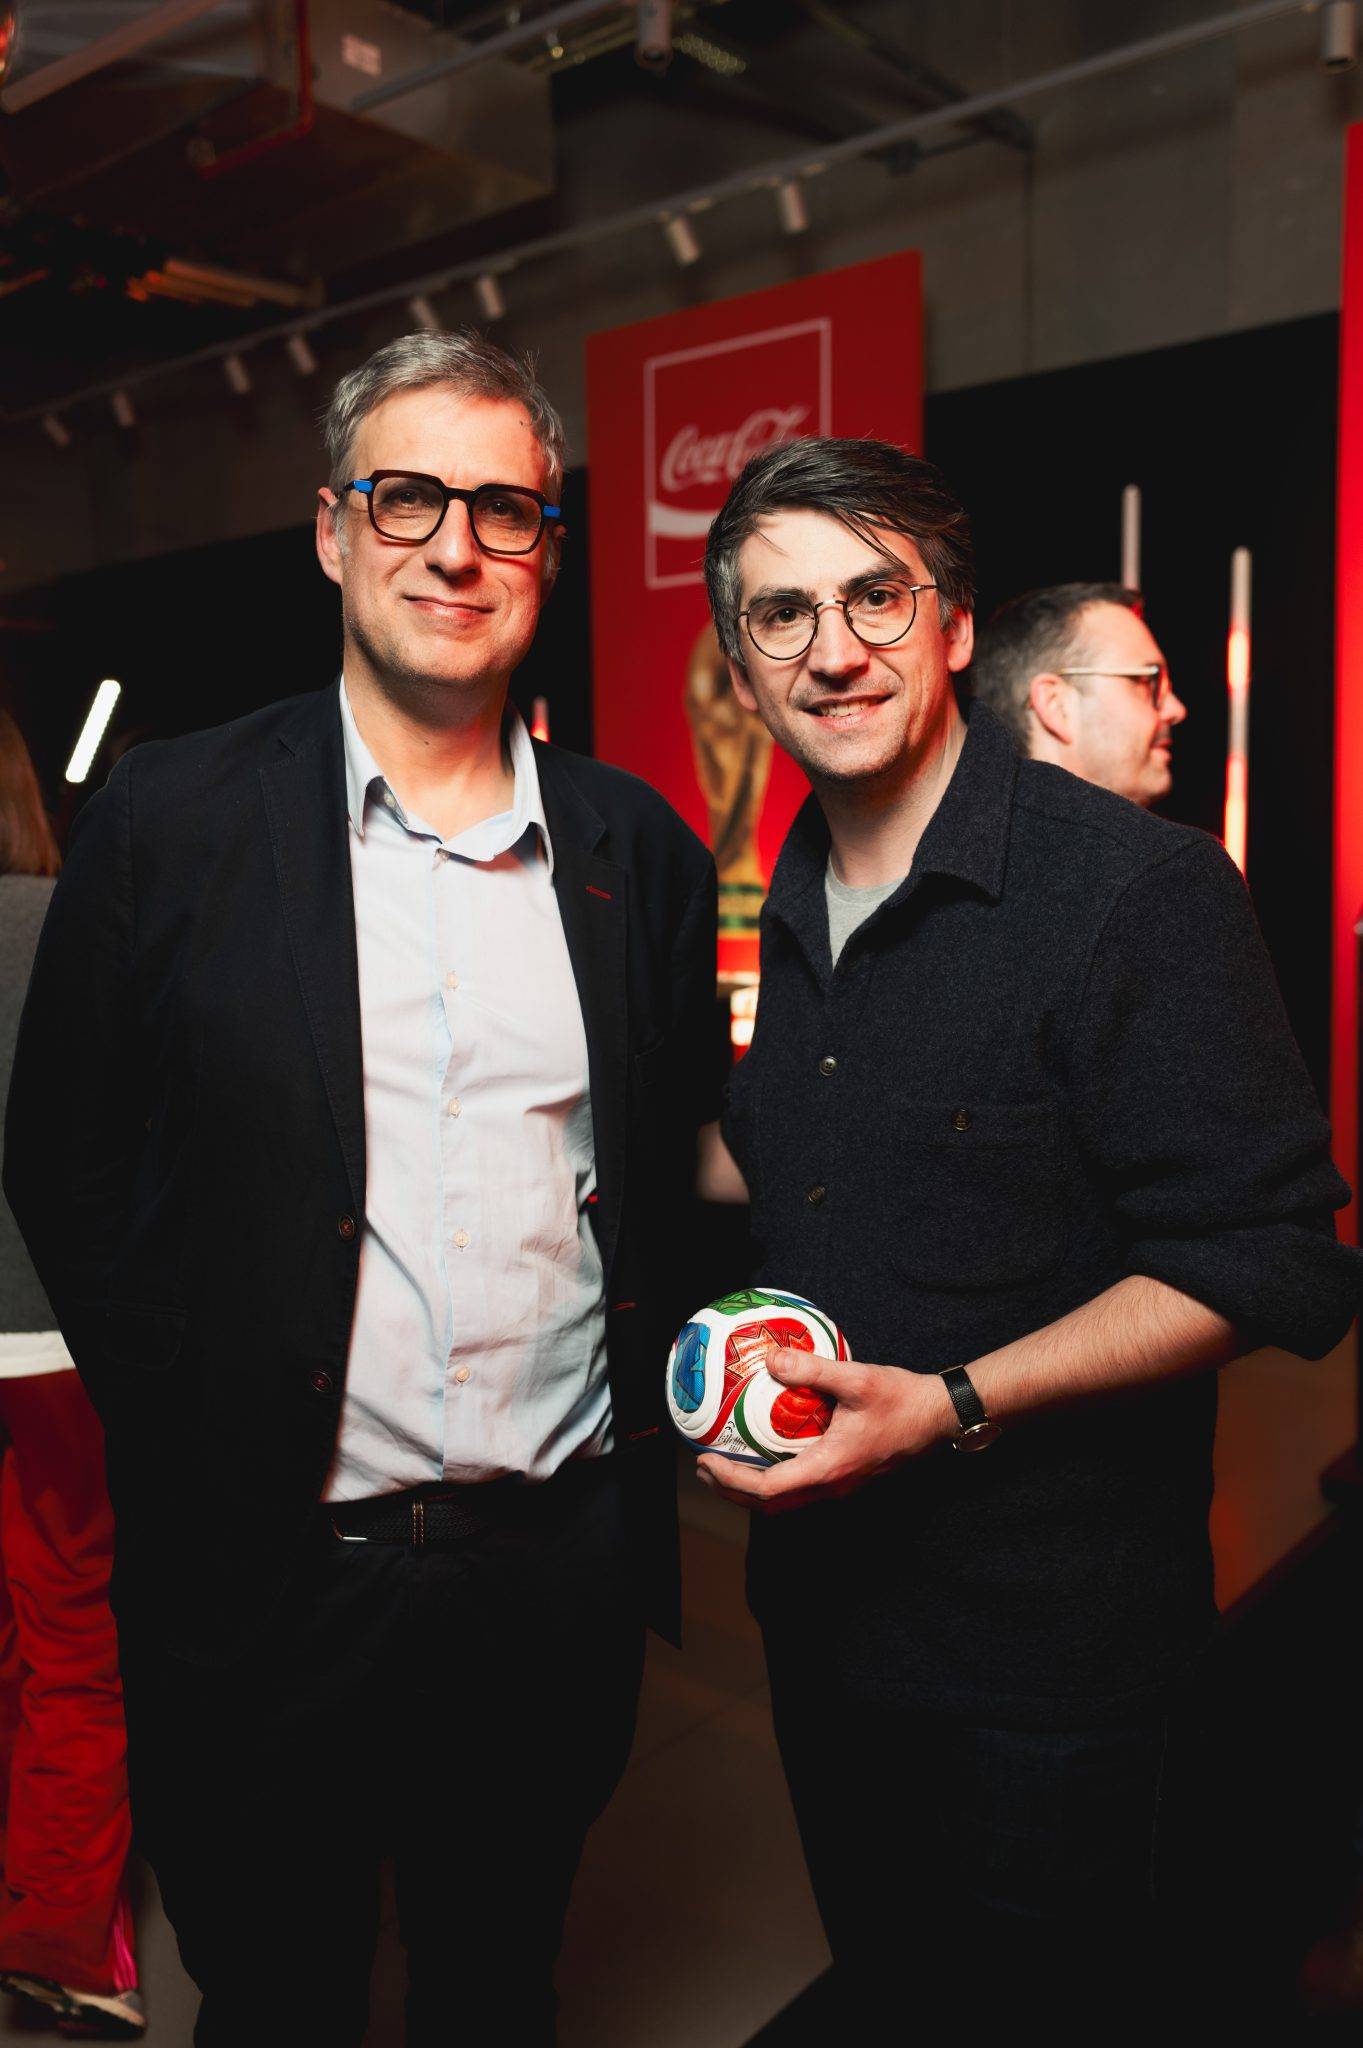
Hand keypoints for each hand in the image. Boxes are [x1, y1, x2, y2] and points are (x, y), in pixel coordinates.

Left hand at [696, 1348, 957, 1511]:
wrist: (940, 1417)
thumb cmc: (902, 1399)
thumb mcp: (856, 1378)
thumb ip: (812, 1370)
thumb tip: (771, 1359)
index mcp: (828, 1468)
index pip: (766, 1489)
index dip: (730, 1479)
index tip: (704, 1460)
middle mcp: (831, 1486)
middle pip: (768, 1505)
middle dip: (731, 1490)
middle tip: (703, 1467)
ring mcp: (840, 1486)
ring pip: (784, 1502)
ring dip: (750, 1490)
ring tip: (725, 1465)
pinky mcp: (846, 1477)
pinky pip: (800, 1487)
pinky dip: (773, 1479)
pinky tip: (765, 1451)